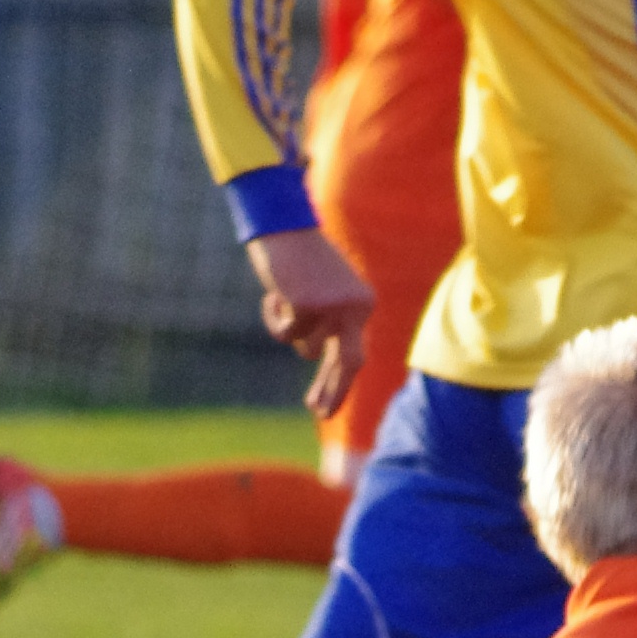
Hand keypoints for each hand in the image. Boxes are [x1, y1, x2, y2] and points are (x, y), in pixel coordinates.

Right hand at [247, 227, 373, 420]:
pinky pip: (285, 333)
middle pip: (349, 363)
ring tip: (284, 300)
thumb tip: (321, 361)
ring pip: (305, 347)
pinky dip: (273, 318)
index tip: (324, 410)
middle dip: (334, 390)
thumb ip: (328, 324)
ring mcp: (333, 308)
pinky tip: (274, 293)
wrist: (283, 223)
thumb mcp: (322, 293)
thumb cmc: (301, 257)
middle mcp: (355, 309)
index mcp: (363, 305)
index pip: (356, 354)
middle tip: (317, 414)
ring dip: (288, 330)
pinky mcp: (307, 305)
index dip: (339, 384)